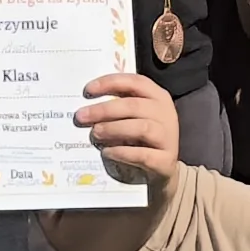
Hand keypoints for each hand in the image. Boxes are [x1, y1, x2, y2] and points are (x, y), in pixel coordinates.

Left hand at [73, 71, 180, 186]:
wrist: (162, 168)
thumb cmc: (142, 138)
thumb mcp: (133, 118)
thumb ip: (117, 108)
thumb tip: (86, 108)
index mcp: (158, 97)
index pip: (135, 82)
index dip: (110, 83)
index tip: (87, 91)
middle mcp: (166, 114)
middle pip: (134, 106)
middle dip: (104, 110)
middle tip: (81, 117)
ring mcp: (168, 137)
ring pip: (141, 128)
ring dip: (113, 129)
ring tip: (95, 134)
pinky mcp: (165, 160)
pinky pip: (142, 154)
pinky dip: (121, 152)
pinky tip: (106, 153)